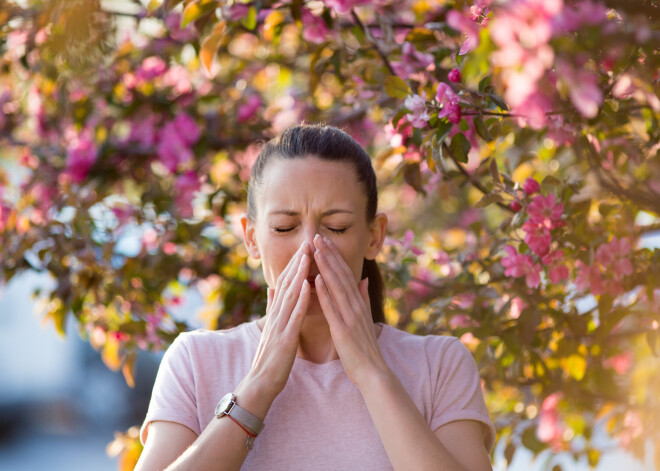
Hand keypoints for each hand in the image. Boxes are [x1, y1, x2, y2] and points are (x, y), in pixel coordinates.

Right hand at [236, 241, 310, 408]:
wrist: (260, 383)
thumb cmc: (270, 357)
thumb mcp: (271, 328)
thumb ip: (272, 307)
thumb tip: (271, 288)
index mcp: (276, 313)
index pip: (285, 283)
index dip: (294, 264)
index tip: (304, 247)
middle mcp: (276, 315)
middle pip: (287, 284)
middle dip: (297, 262)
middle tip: (307, 242)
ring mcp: (279, 326)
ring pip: (290, 295)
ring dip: (298, 274)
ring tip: (307, 256)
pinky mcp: (284, 338)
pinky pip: (294, 316)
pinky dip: (301, 299)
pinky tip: (307, 286)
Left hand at [312, 234, 388, 385]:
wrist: (373, 372)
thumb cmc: (364, 348)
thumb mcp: (365, 318)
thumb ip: (363, 298)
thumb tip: (362, 279)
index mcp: (358, 303)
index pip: (345, 274)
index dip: (334, 256)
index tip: (324, 240)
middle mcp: (355, 305)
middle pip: (341, 275)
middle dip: (329, 254)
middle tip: (317, 236)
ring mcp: (350, 316)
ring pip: (336, 286)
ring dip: (325, 266)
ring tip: (316, 249)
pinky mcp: (342, 329)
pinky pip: (332, 308)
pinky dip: (324, 292)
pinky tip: (316, 279)